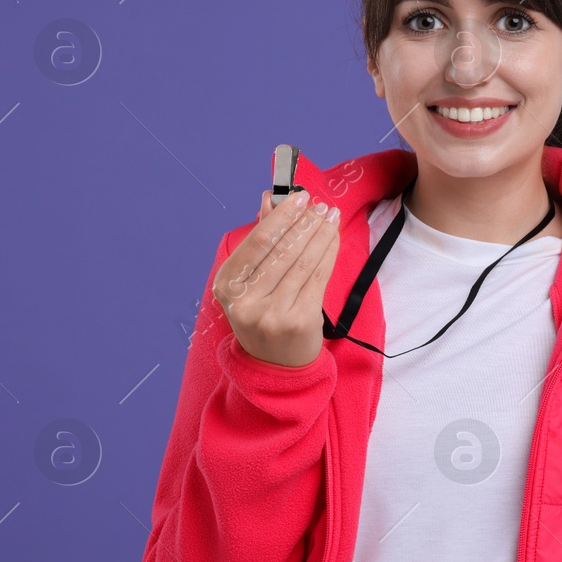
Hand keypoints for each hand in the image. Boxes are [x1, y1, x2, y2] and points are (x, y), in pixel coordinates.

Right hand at [211, 190, 341, 367]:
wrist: (275, 364)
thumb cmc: (263, 314)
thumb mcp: (251, 281)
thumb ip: (261, 240)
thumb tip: (269, 198)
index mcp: (227, 286)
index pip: (257, 242)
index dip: (282, 216)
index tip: (299, 197)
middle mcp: (245, 301)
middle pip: (283, 250)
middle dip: (305, 222)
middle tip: (320, 205)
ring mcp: (273, 313)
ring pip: (304, 261)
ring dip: (321, 234)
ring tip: (330, 216)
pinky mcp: (300, 320)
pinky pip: (319, 277)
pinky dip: (329, 253)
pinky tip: (333, 237)